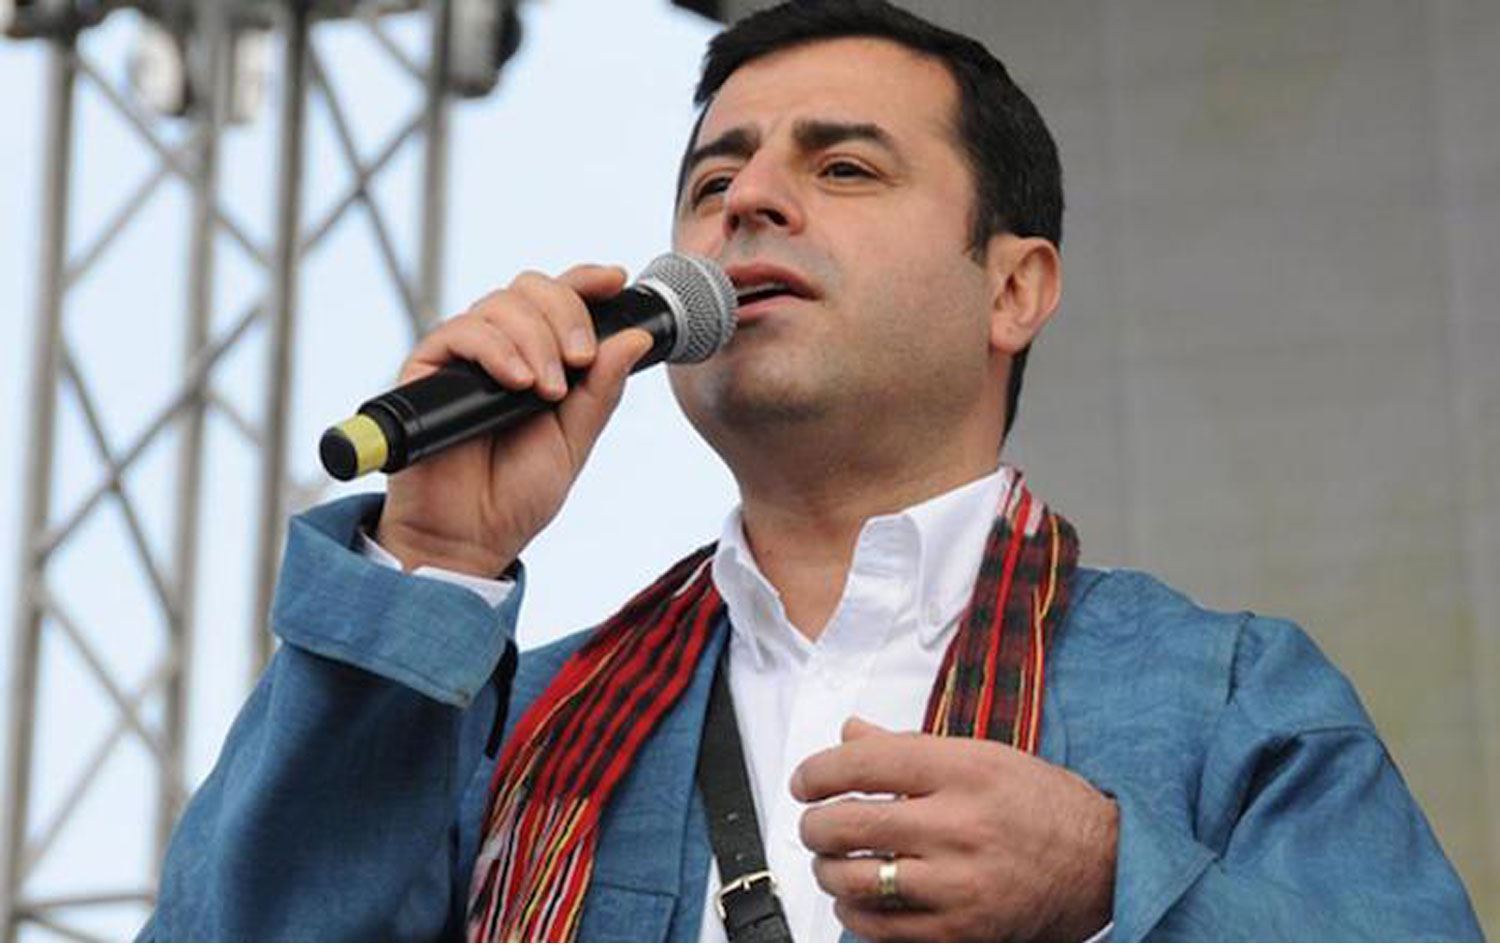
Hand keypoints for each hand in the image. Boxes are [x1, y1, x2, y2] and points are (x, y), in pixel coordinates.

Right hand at [376, 264, 653, 575]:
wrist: (470, 537)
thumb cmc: (518, 494)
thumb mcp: (576, 439)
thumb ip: (602, 389)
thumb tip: (636, 338)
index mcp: (539, 359)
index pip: (559, 300)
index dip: (586, 280)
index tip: (615, 279)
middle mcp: (501, 349)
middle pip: (531, 289)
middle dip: (565, 314)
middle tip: (579, 360)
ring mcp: (463, 357)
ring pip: (500, 304)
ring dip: (535, 338)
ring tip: (546, 389)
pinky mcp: (426, 370)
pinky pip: (461, 331)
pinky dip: (496, 349)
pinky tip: (517, 382)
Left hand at [792, 718, 1117, 941]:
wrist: (1103, 864)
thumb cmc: (1040, 805)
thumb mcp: (981, 756)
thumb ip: (908, 747)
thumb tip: (850, 733)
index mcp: (964, 770)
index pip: (864, 763)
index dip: (818, 772)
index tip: (805, 781)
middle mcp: (959, 824)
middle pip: (848, 824)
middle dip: (813, 825)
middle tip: (813, 824)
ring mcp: (959, 882)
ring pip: (855, 880)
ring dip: (827, 870)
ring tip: (831, 860)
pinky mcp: (961, 930)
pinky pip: (880, 927)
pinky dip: (855, 912)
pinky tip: (858, 897)